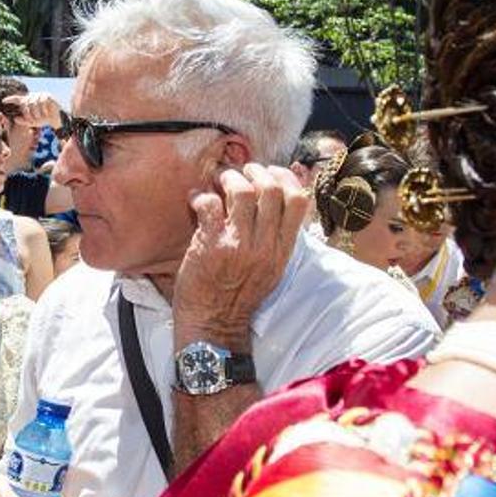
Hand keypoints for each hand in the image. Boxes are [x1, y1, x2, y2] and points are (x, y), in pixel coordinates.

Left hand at [1, 93, 64, 129]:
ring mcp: (39, 95)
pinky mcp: (47, 96)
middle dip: (27, 113)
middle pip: (26, 103)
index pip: (17, 99)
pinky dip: (43, 109)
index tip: (3, 101)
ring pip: (33, 103)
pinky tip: (46, 113)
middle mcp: (32, 97)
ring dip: (36, 112)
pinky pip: (42, 101)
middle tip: (31, 120)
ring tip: (40, 117)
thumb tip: (15, 119)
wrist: (55, 120)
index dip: (10, 99)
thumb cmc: (42, 120)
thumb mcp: (32, 122)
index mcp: (27, 102)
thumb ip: (23, 121)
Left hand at [172, 164, 308, 350]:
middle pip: (272, 189)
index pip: (299, 200)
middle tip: (243, 171)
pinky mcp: (211, 245)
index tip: (271, 173)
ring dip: (229, 178)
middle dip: (256, 171)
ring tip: (220, 180)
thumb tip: (279, 203)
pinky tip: (196, 200)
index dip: (286, 177)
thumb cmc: (239, 297)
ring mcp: (238, 244)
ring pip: (242, 191)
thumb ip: (276, 238)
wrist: (214, 325)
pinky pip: (210, 204)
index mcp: (282, 250)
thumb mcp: (270, 269)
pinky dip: (201, 195)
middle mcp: (264, 245)